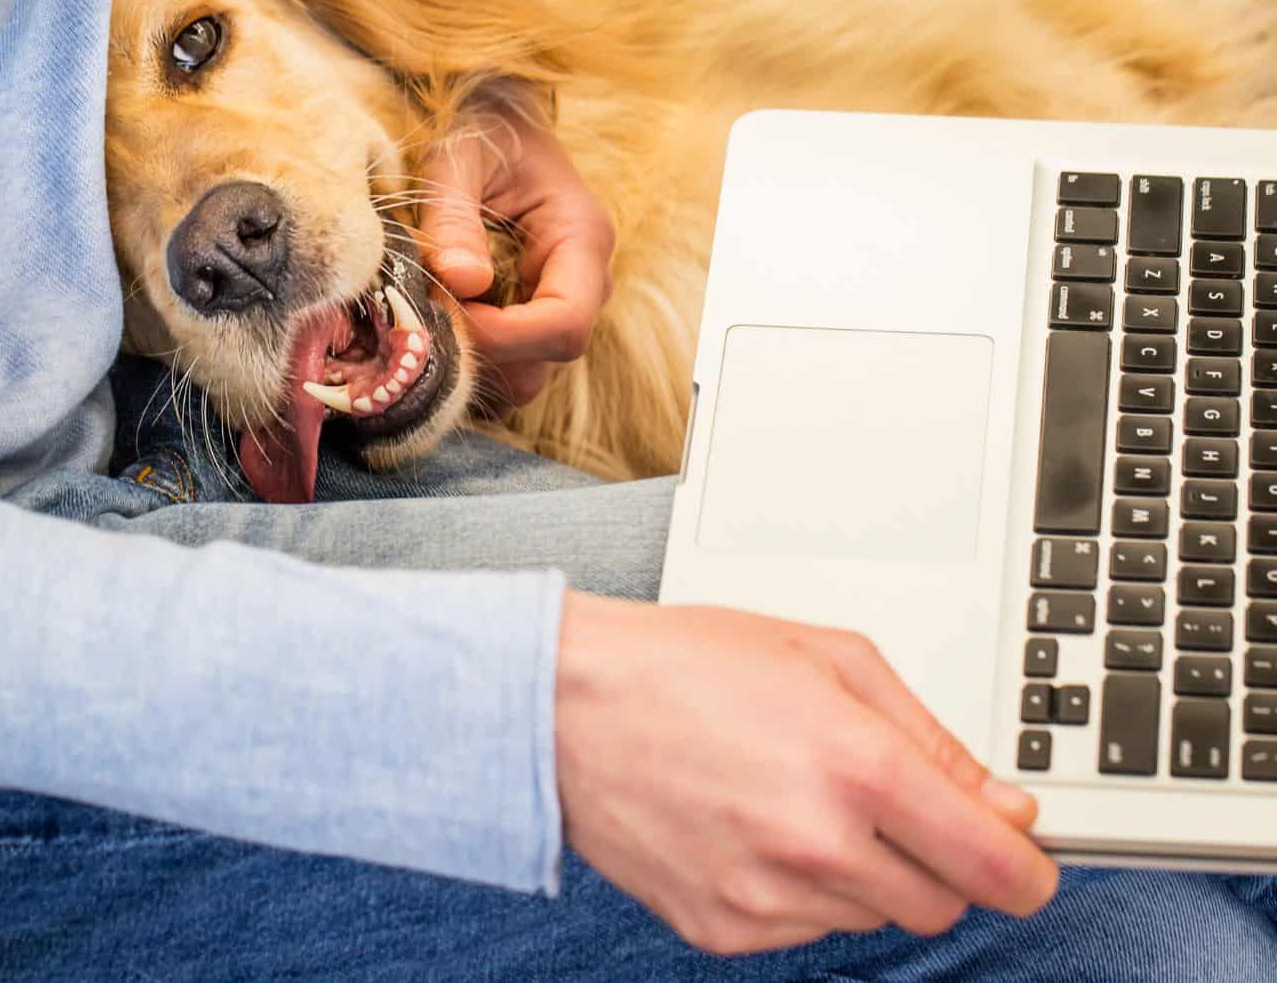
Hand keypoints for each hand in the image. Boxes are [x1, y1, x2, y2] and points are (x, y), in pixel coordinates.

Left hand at [418, 89, 614, 415]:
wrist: (495, 117)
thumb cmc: (480, 126)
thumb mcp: (458, 156)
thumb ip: (454, 216)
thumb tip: (461, 283)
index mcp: (582, 239)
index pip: (565, 325)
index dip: (504, 338)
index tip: (444, 315)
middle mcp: (584, 284)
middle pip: (545, 364)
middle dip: (480, 355)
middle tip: (423, 316)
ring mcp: (560, 306)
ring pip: (526, 377)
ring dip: (471, 364)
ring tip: (426, 318)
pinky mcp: (534, 319)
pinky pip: (509, 368)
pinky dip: (471, 362)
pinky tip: (436, 325)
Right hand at [554, 591, 1058, 955]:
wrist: (564, 710)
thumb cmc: (684, 667)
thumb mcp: (829, 658)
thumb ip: (931, 738)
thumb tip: (999, 804)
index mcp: (859, 769)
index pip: (996, 868)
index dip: (1026, 868)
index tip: (1022, 859)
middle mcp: (820, 847)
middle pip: (942, 904)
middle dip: (938, 862)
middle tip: (887, 804)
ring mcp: (768, 900)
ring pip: (871, 918)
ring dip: (863, 875)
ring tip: (797, 801)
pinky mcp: (722, 930)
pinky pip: (802, 930)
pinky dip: (800, 892)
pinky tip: (756, 831)